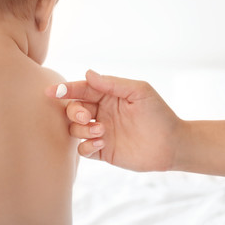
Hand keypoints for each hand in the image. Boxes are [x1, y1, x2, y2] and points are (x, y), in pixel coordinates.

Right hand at [46, 70, 183, 171]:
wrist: (172, 144)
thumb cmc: (157, 113)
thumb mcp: (138, 91)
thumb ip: (112, 84)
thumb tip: (87, 73)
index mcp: (107, 96)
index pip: (82, 90)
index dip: (66, 90)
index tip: (52, 91)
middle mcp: (101, 113)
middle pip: (74, 109)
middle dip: (74, 111)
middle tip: (88, 116)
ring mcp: (100, 132)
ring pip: (75, 129)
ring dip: (82, 129)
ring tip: (102, 131)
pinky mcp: (103, 150)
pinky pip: (83, 149)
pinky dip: (86, 146)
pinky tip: (101, 143)